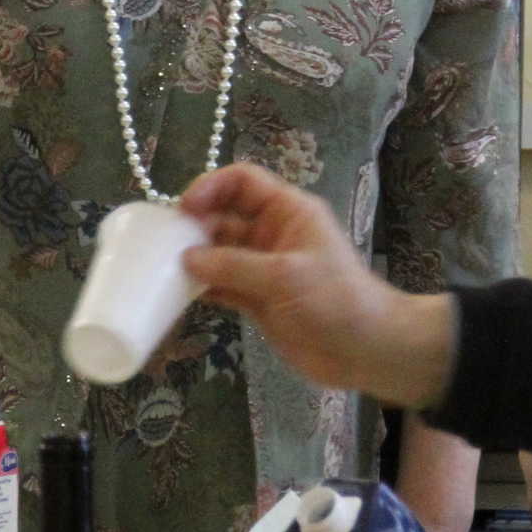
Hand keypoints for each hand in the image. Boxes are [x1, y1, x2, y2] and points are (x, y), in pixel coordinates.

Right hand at [182, 164, 454, 408]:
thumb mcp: (285, 276)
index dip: (210, 186)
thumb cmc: (335, 299)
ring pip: (219, 252)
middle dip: (195, 225)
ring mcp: (264, 268)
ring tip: (163, 268)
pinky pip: (223, 285)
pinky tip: (178, 295)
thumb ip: (234, 266)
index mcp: (288, 212)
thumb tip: (186, 259)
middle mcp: (272, 234)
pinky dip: (202, 288)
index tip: (183, 208)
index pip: (242, 180)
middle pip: (224, 215)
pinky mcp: (259, 300)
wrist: (369, 351)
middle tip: (163, 242)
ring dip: (195, 258)